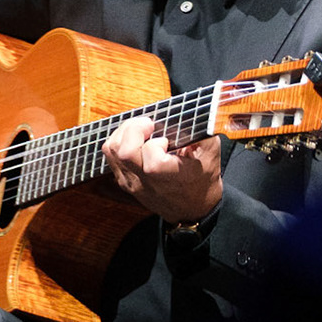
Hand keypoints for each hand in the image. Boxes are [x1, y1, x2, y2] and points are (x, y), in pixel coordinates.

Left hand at [100, 116, 221, 224]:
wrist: (192, 210)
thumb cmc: (202, 179)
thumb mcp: (210, 152)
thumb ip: (200, 129)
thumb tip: (185, 111)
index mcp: (172, 178)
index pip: (152, 162)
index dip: (156, 144)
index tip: (166, 140)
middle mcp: (147, 183)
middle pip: (124, 152)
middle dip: (134, 129)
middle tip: (148, 125)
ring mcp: (132, 183)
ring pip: (112, 150)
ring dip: (124, 133)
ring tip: (141, 130)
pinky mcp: (124, 181)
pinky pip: (110, 155)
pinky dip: (120, 141)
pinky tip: (136, 140)